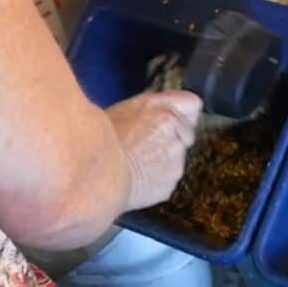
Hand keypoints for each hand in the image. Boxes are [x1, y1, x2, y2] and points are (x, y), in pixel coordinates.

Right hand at [106, 90, 201, 210]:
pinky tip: (134, 177)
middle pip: (187, 132)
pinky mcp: (171, 183)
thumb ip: (150, 109)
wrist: (95, 173)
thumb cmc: (99, 140)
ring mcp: (176, 160)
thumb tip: (157, 112)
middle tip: (146, 143)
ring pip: (177, 158)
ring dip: (163, 160)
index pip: (192, 103)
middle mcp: (176, 131)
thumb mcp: (123, 109)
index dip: (182, 112)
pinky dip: (156, 180)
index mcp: (164, 108)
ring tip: (135, 162)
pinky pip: (167, 180)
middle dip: (173, 138)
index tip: (173, 117)